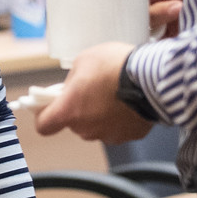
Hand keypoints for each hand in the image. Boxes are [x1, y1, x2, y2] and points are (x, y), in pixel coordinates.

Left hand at [35, 42, 152, 144]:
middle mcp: (86, 129)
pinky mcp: (130, 136)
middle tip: (91, 90)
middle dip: (79, 109)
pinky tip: (129, 100)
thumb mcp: (84, 61)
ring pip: (97, 126)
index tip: (48, 106)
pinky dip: (121, 117)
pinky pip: (119, 128)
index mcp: (69, 111)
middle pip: (74, 123)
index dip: (44, 116)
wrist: (153, 77)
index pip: (44, 126)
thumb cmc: (116, 66)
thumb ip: (73, 79)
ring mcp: (109, 135)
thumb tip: (74, 87)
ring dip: (101, 114)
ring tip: (114, 93)